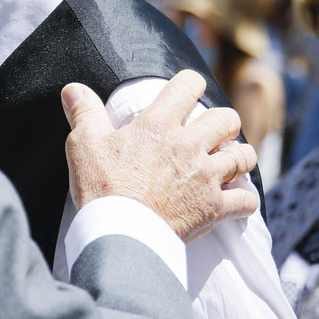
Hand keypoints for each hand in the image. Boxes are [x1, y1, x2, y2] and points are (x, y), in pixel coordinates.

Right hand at [62, 70, 258, 240]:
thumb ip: (84, 113)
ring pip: (244, 156)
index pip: (188, 85)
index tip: (188, 92)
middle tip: (213, 132)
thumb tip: (73, 89)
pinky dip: (245, 200)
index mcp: (159, 124)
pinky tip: (237, 201)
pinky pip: (246, 200)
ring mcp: (206, 176)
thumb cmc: (101, 188)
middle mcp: (190, 145)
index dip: (190, 85)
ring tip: (231, 162)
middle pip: (227, 118)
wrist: (120, 234)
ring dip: (240, 157)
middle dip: (224, 122)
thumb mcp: (83, 145)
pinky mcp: (214, 207)